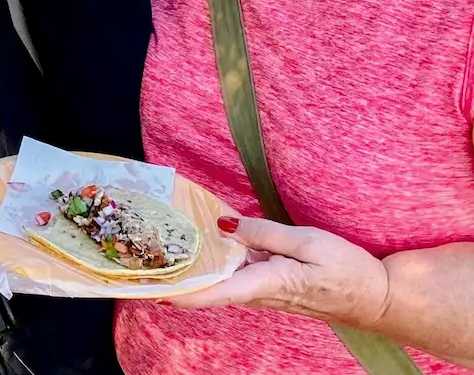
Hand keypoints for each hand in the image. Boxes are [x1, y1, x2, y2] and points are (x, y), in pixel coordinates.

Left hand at [168, 217, 393, 329]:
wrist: (378, 298)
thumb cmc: (349, 270)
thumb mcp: (309, 242)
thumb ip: (265, 233)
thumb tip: (226, 225)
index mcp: (268, 283)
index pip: (217, 292)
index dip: (183, 293)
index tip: (153, 291)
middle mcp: (262, 293)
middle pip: (213, 287)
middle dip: (181, 278)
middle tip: (146, 261)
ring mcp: (267, 293)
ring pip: (224, 281)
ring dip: (197, 270)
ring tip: (164, 248)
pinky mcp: (274, 287)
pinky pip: (239, 277)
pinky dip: (219, 264)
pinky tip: (206, 245)